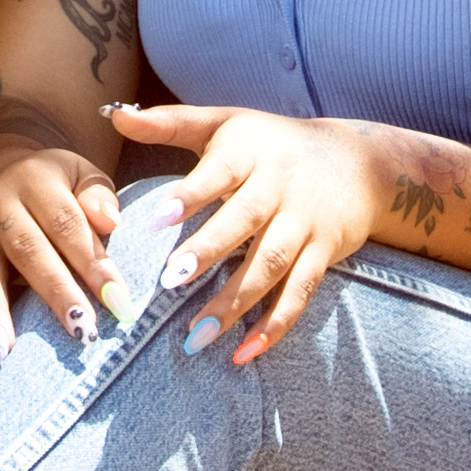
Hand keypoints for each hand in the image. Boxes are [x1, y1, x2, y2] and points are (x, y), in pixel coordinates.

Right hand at [0, 142, 122, 361]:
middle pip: (27, 249)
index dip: (93, 263)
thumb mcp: (78, 173)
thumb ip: (97, 194)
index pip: (67, 224)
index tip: (118, 302)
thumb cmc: (52, 185)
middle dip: (55, 292)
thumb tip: (110, 222)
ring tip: (5, 350)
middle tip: (80, 331)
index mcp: (35, 181)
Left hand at [112, 103, 380, 365]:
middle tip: (169, 281)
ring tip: (197, 334)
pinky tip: (245, 352)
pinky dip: (275, 324)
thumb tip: (114, 117)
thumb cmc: (270, 142)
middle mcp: (278, 186)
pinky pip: (300, 292)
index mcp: (248, 152)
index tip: (154, 220)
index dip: (189, 195)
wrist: (356, 162)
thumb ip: (168, 124)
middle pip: (245, 220)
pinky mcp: (324, 253)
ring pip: (271, 263)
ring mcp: (303, 222)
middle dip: (209, 251)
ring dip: (236, 301)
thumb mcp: (223, 123)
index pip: (218, 171)